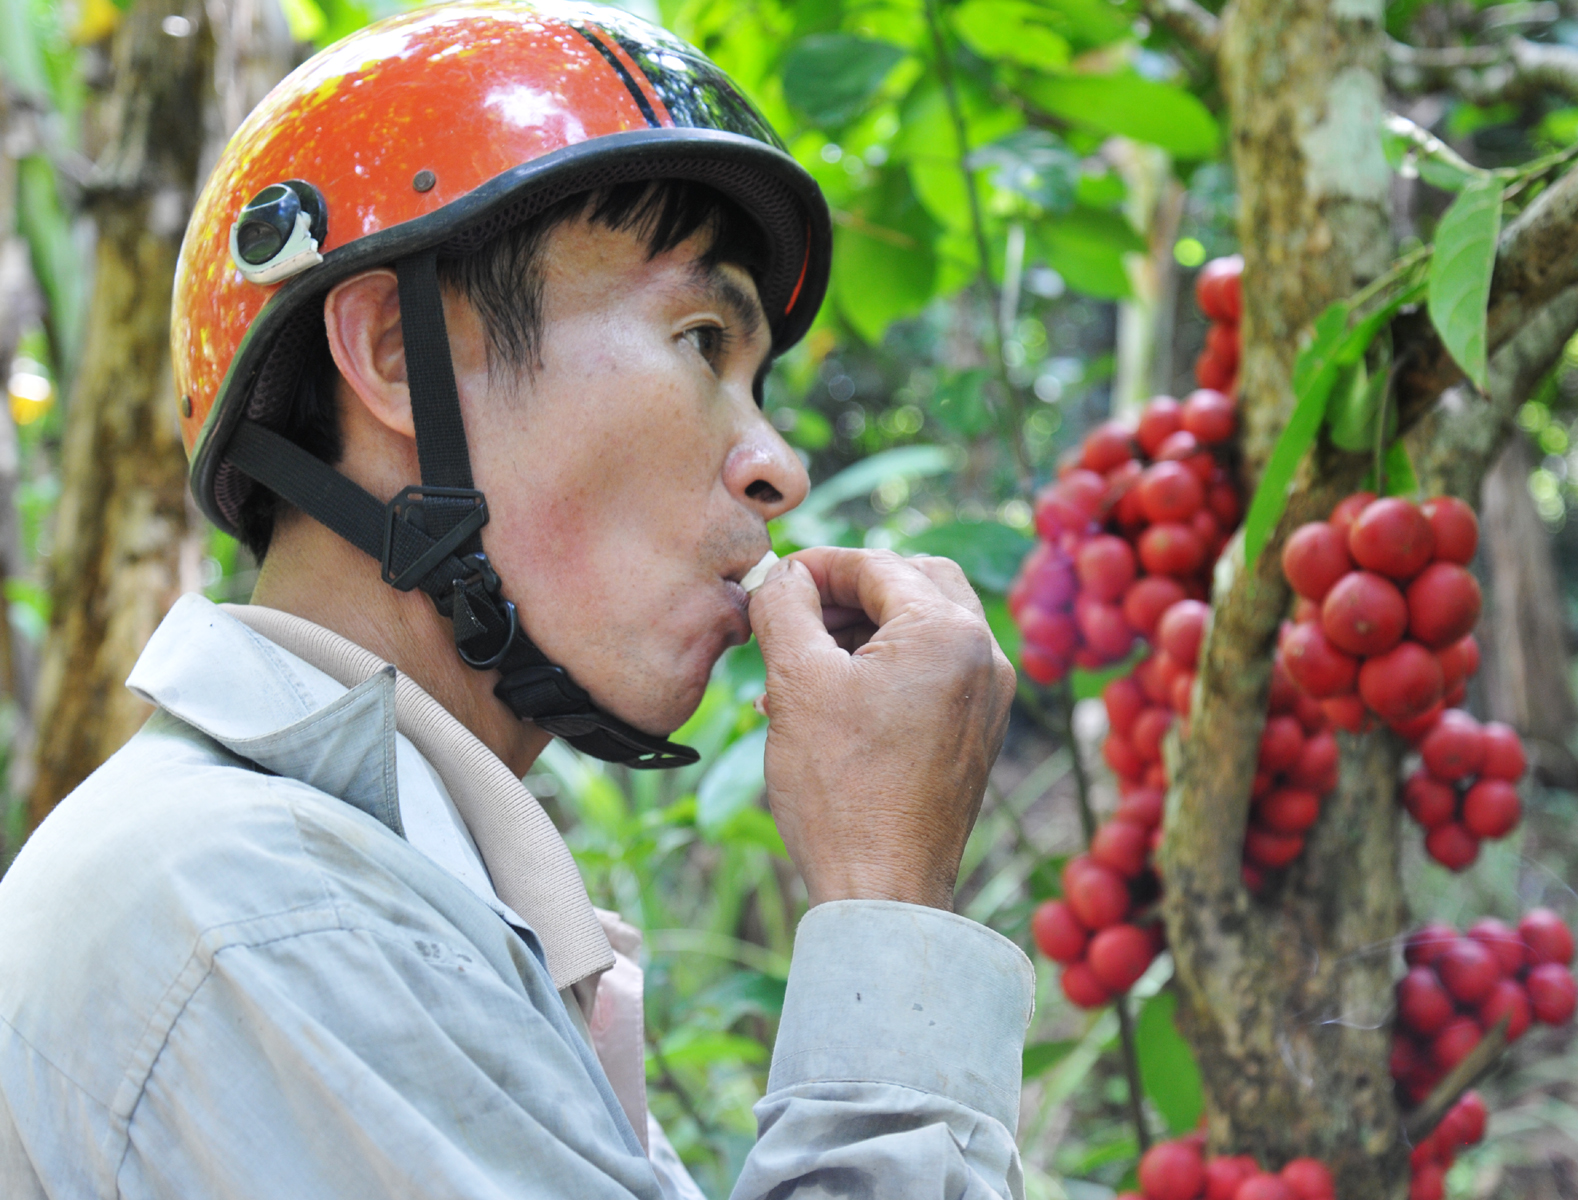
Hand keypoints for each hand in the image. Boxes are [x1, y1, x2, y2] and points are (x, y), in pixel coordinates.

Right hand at [748, 548, 1016, 910]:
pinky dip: (886, 668)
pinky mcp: (978, 733)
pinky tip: (831, 700)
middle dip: (850, 591)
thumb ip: (786, 608)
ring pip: (925, 628)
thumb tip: (784, 574)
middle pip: (915, 583)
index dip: (820, 565)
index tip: (778, 578)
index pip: (880, 564)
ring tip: (798, 667)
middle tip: (795, 612)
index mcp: (949, 632)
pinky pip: (934, 672)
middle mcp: (985, 656)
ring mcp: (989, 697)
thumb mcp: (797, 682)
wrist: (883, 890)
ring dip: (864, 631)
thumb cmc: (840, 789)